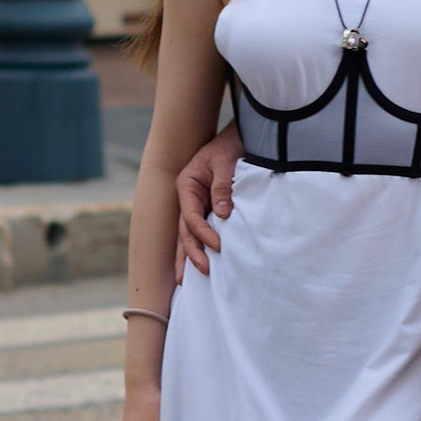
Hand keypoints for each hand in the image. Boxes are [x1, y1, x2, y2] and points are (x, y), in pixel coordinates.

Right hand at [176, 126, 241, 273]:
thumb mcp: (225, 162)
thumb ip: (222, 186)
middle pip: (184, 231)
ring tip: (184, 282)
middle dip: (191, 252)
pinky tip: (194, 266)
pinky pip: (197, 232)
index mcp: (186, 185)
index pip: (190, 217)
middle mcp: (186, 198)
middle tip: (204, 270)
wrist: (236, 138)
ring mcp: (193, 205)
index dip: (203, 233)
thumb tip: (223, 214)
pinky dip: (195, 248)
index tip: (218, 246)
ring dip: (187, 256)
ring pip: (186, 236)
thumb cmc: (228, 147)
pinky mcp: (205, 210)